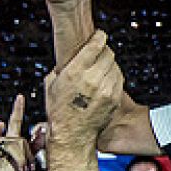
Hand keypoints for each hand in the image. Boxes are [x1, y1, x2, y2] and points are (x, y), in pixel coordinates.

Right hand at [46, 30, 123, 155]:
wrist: (72, 135)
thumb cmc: (59, 111)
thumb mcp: (51, 85)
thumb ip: (61, 68)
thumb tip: (67, 58)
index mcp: (76, 71)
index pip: (96, 44)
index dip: (99, 37)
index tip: (99, 35)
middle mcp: (93, 79)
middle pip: (109, 53)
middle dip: (104, 52)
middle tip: (99, 55)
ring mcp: (106, 90)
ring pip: (115, 66)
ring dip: (109, 65)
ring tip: (100, 71)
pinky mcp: (115, 99)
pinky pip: (119, 80)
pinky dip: (114, 78)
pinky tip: (105, 82)